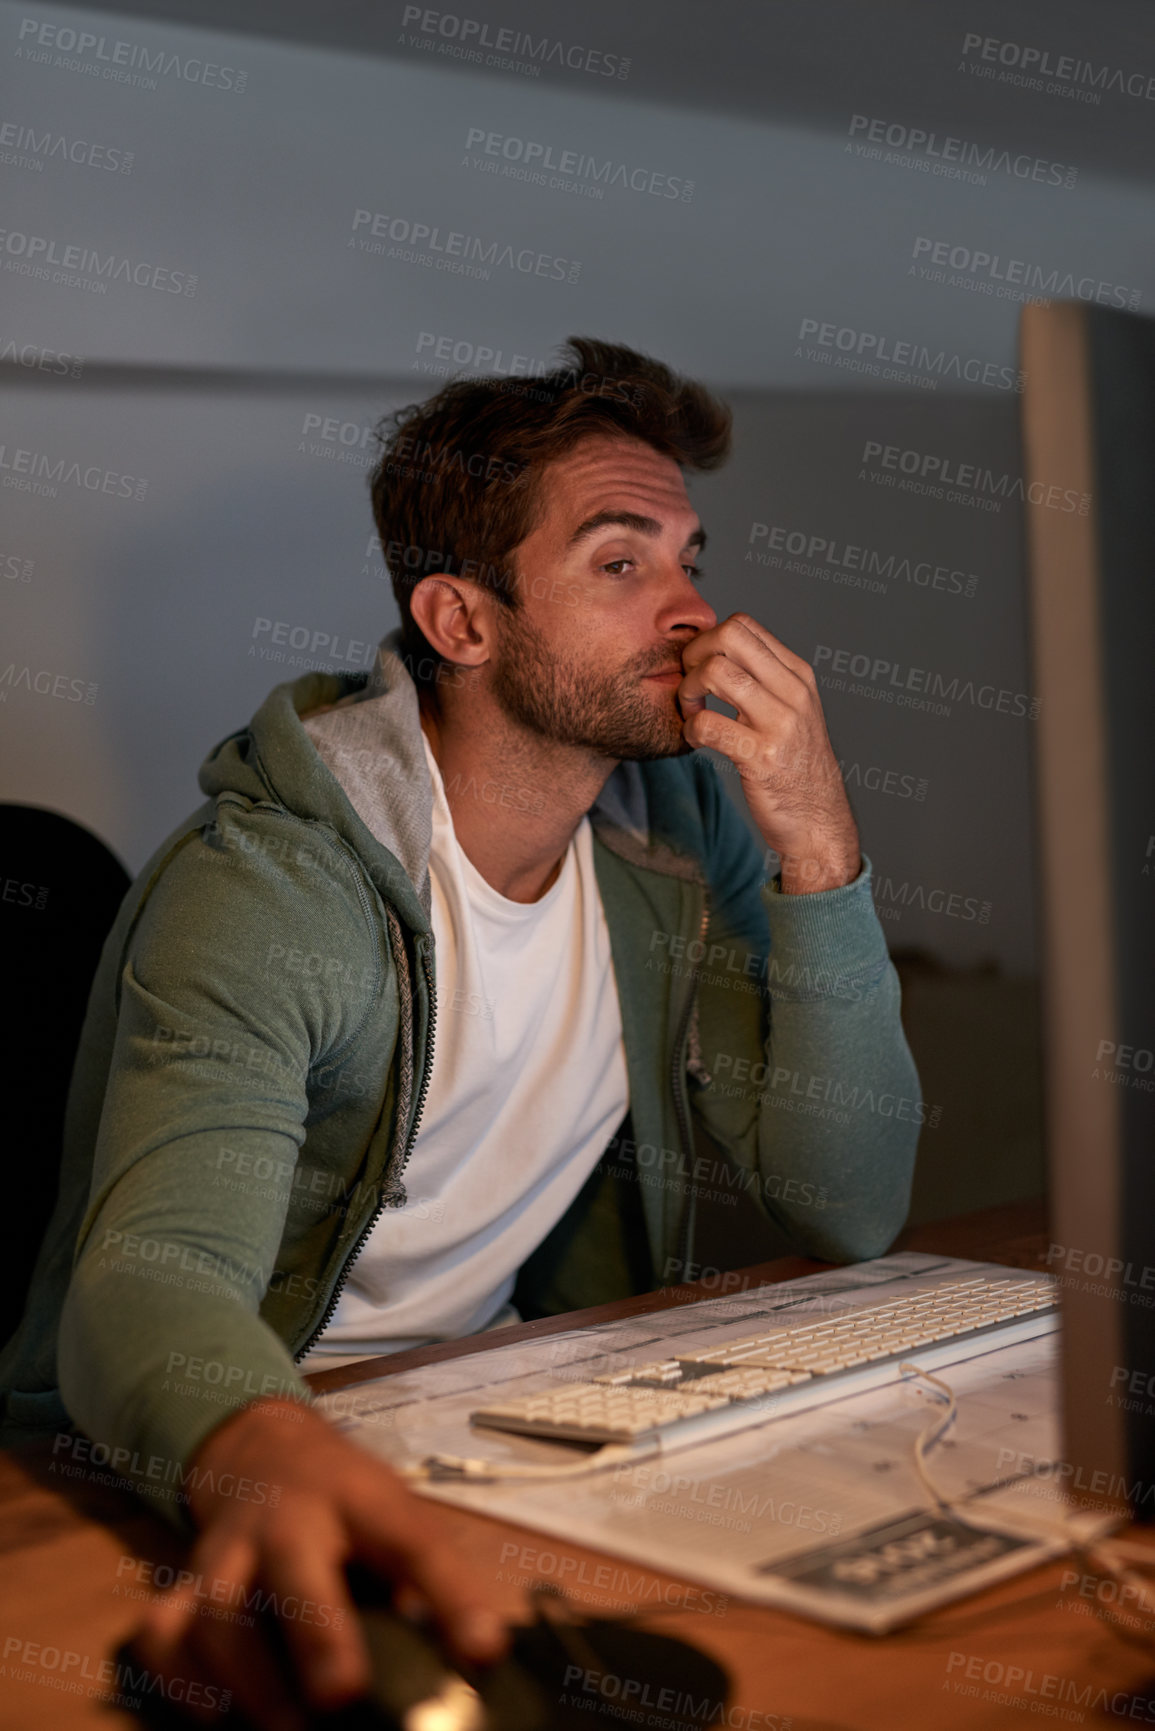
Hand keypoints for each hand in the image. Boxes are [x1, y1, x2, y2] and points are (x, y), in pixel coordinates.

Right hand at [132, 1398, 506, 1729]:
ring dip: (249, 1678)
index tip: (481, 1652)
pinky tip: (215, 1718)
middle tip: (342, 1696)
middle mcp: (288, 1521)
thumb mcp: (399, 1522)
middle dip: (317, 1631)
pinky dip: (179, 1678)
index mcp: (362, 1503)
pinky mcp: (185, 1585)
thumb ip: (431, 1587)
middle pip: (294, 1563)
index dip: (452, 1596)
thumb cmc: (349, 1508)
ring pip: (217, 1607)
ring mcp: (228, 1552)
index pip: (413, 1541)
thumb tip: (476, 1662)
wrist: (266, 1452)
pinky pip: (162, 1630)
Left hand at [678, 614, 859, 892]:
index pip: (744, 625)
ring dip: (688, 691)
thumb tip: (716, 650)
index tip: (699, 668)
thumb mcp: (794, 712)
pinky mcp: (762, 757)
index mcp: (798, 676)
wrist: (819, 822)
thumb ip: (765, 679)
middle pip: (728, 636)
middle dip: (694, 655)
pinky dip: (690, 729)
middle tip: (690, 685)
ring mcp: (780, 724)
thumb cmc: (796, 766)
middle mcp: (793, 693)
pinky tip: (697, 740)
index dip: (708, 640)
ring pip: (715, 672)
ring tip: (691, 712)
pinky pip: (707, 724)